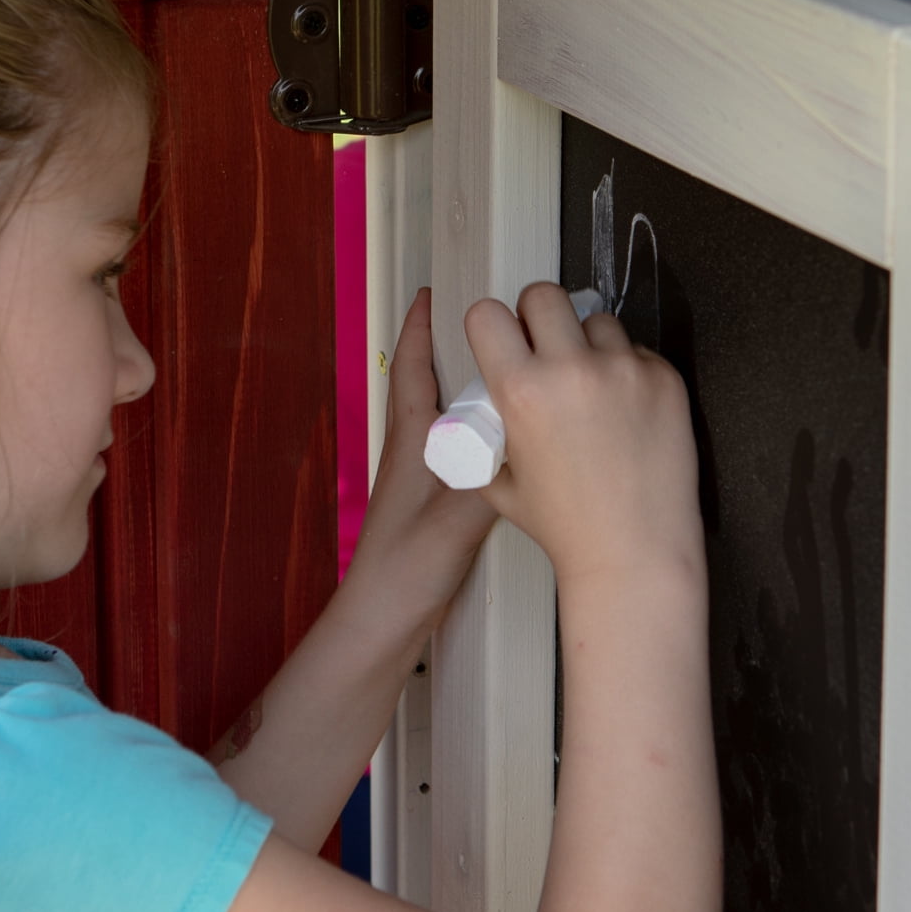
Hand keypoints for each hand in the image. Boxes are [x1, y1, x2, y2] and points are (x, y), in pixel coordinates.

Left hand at [348, 288, 499, 623]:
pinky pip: (461, 449)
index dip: (419, 327)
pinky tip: (507, 437)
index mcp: (411, 439)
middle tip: (487, 318)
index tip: (434, 291)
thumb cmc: (408, 566)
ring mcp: (423, 477)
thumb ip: (491, 474)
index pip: (409, 366)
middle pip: (427, 382)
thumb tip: (528, 431)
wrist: (383, 621)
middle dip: (449, 345)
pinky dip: (482, 429)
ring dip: (467, 387)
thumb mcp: (456, 517)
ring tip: (507, 366)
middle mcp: (414, 450)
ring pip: (445, 415)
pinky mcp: (436, 504)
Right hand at [464, 282, 702, 588]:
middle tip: (544, 348)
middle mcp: (571, 369)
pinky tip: (625, 413)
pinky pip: (637, 351)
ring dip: (588, 342)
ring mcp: (624, 370)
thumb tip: (472, 411)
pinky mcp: (664, 379)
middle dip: (537, 315)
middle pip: (543, 294)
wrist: (633, 553)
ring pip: (597, 320)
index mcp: (520, 390)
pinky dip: (627, 372)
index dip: (490, 326)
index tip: (500, 341)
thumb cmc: (562, 525)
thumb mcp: (498, 481)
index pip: (488, 313)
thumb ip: (482, 435)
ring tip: (591, 386)